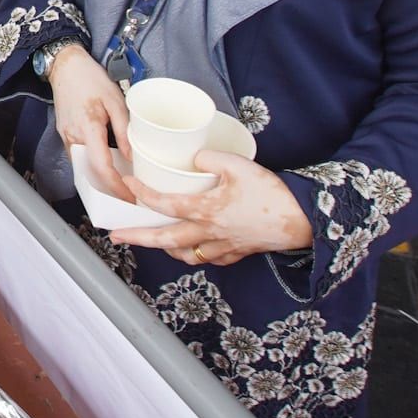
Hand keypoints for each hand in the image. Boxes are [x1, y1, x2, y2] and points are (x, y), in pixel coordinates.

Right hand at [47, 48, 133, 201]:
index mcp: (88, 128)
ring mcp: (65, 137)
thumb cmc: (91, 79)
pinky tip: (106, 166)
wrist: (66, 66)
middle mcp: (73, 136)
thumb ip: (124, 131)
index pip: (101, 167)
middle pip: (90, 173)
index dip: (115, 186)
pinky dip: (92, 166)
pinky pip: (79, 157)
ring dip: (100, 179)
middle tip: (129, 195)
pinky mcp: (64, 134)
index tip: (129, 196)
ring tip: (120, 183)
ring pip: (83, 167)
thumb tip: (132, 158)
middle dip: (108, 189)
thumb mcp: (116, 101)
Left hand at [113, 151, 313, 265]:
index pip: (165, 203)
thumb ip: (211, 158)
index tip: (127, 184)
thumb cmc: (271, 193)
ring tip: (151, 241)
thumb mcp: (239, 165)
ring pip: (185, 254)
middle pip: (164, 238)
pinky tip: (190, 248)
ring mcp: (222, 245)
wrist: (301, 220)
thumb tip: (193, 158)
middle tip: (115, 236)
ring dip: (165, 249)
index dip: (142, 194)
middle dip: (137, 237)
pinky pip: (208, 259)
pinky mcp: (237, 252)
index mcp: (206, 209)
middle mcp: (208, 232)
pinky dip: (194, 254)